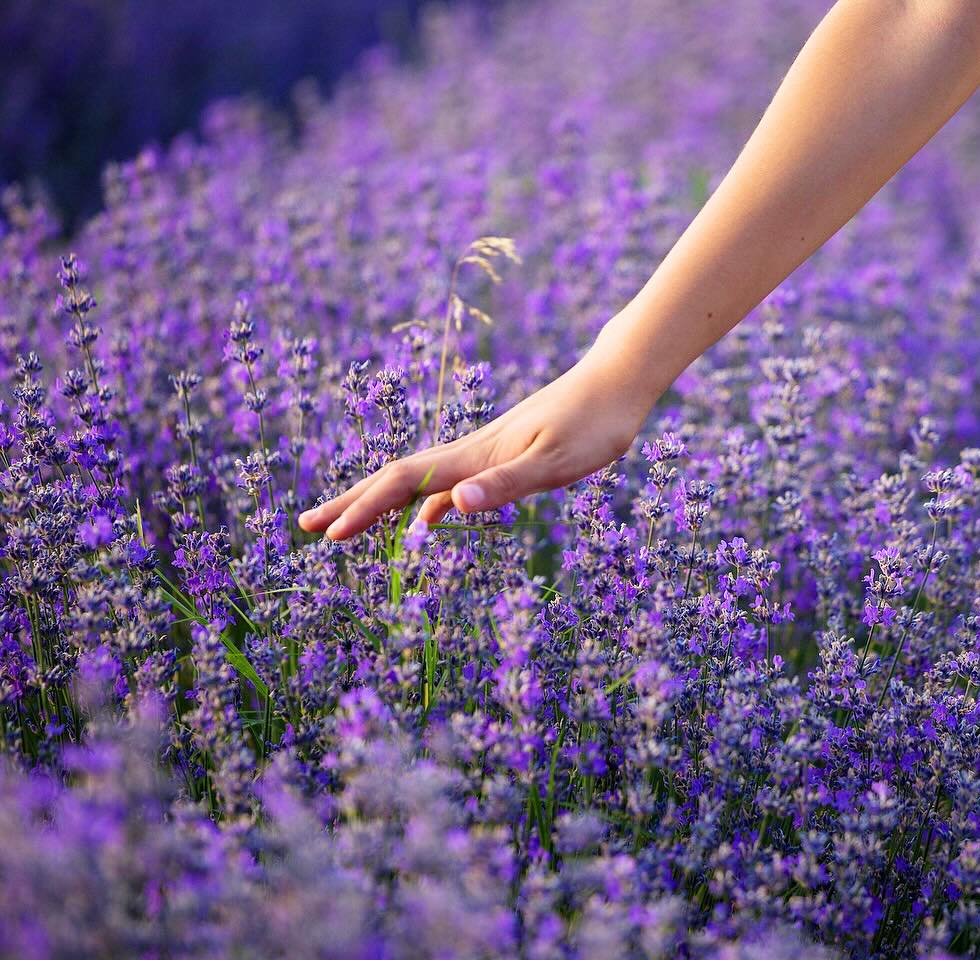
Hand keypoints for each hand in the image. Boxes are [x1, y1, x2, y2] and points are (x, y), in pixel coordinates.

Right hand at [298, 343, 659, 540]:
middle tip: (308, 528)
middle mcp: (472, 452)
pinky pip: (451, 485)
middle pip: (397, 479)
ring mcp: (486, 452)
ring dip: (381, 504)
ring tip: (348, 526)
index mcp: (476, 456)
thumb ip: (506, 484)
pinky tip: (427, 522)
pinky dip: (427, 505)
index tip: (329, 536)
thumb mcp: (557, 461)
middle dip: (352, 504)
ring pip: (420, 482)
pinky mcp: (506, 455)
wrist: (618, 381)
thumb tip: (451, 506)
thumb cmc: (595, 422)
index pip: (404, 483)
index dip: (363, 509)